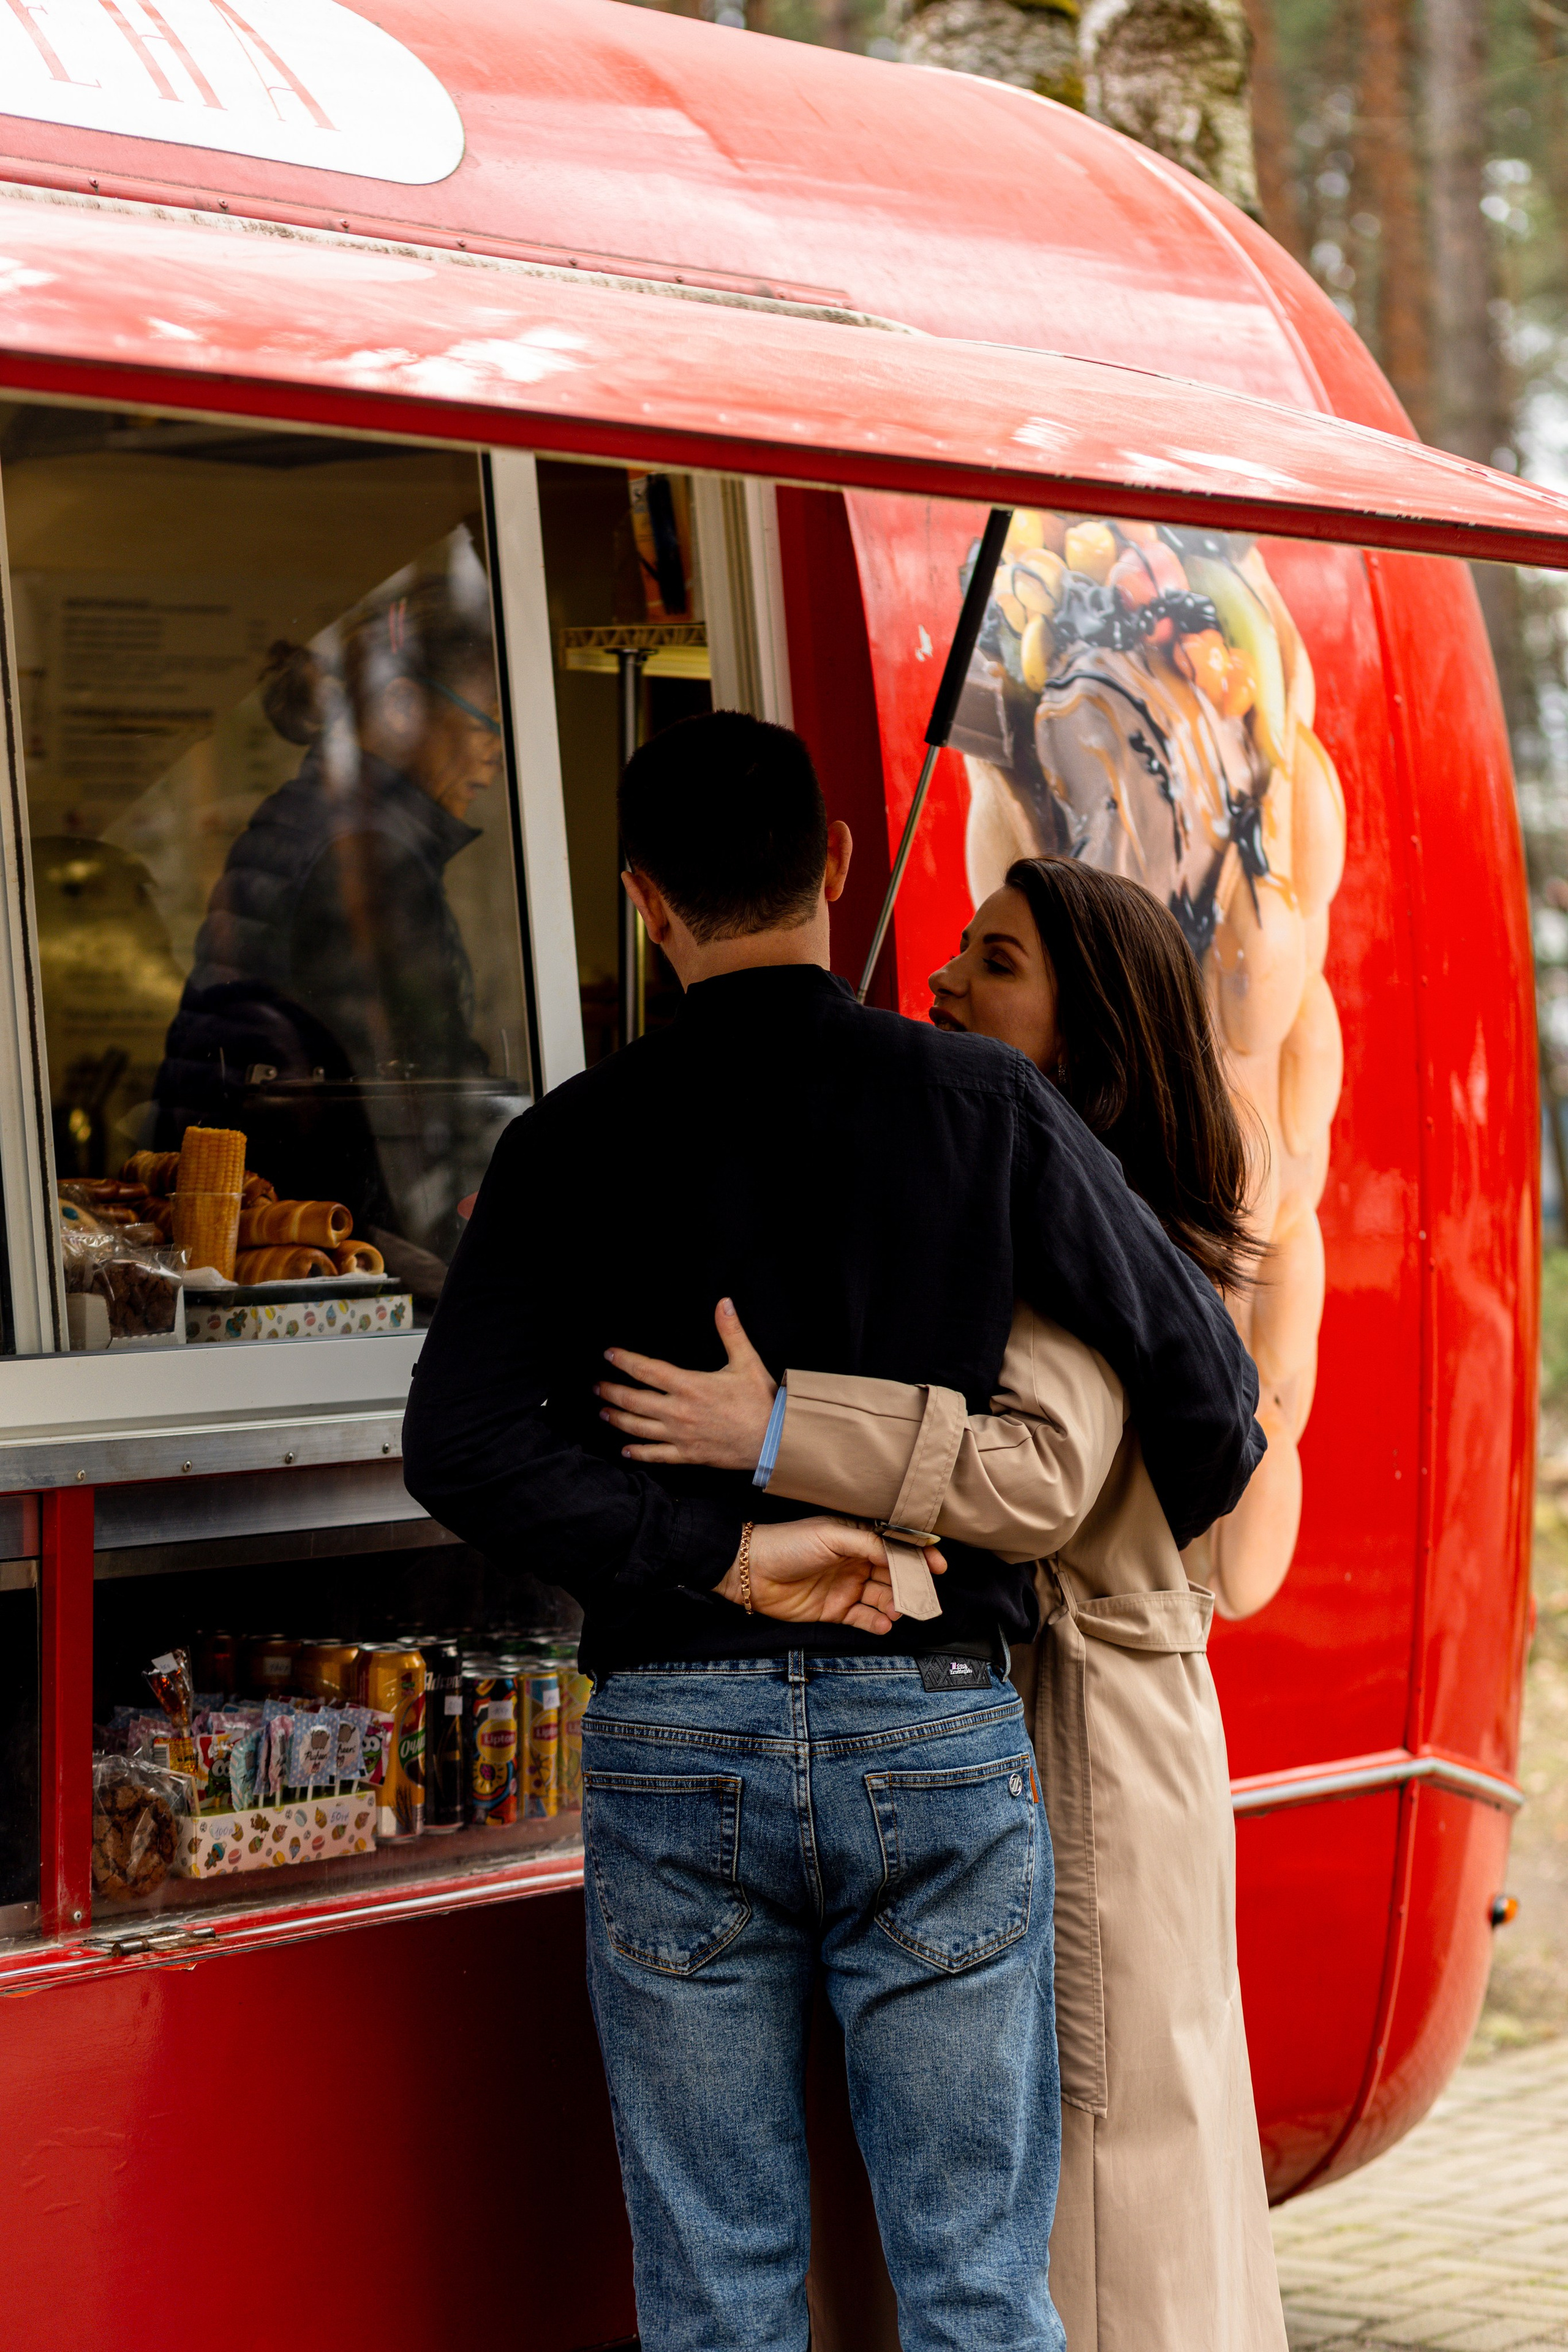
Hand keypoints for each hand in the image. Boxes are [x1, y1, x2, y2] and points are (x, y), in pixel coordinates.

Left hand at [597, 1299, 777, 1472]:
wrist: (775, 1440)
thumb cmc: (761, 1401)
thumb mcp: (746, 1361)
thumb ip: (731, 1331)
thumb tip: (723, 1303)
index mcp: (690, 1386)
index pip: (648, 1370)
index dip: (625, 1361)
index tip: (609, 1354)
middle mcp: (679, 1411)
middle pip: (635, 1400)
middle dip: (612, 1391)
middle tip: (596, 1386)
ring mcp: (681, 1436)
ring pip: (639, 1427)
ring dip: (618, 1419)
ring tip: (603, 1412)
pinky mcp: (688, 1454)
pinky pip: (656, 1455)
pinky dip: (638, 1453)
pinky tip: (625, 1450)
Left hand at [715, 1517, 944, 1638]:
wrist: (749, 1572)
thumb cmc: (789, 1544)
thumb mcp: (831, 1535)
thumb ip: (868, 1543)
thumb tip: (899, 1553)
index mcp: (856, 1538)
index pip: (895, 1547)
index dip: (918, 1556)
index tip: (939, 1566)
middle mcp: (855, 1562)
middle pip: (893, 1575)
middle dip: (911, 1585)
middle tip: (922, 1596)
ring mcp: (846, 1587)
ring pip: (882, 1598)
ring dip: (895, 1605)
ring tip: (899, 1610)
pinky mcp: (834, 1611)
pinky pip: (863, 1619)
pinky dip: (877, 1623)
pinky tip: (884, 1623)